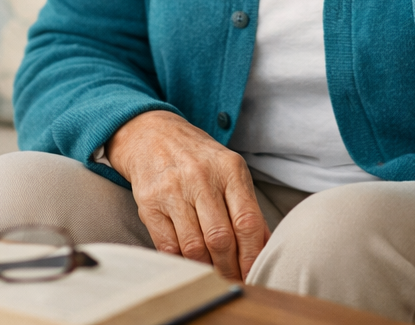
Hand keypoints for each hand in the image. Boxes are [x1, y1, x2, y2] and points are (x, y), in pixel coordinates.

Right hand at [105, 110, 269, 280]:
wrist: (152, 134)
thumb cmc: (198, 158)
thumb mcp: (229, 170)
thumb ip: (247, 206)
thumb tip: (264, 246)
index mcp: (228, 169)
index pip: (247, 221)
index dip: (252, 256)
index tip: (253, 274)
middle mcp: (201, 177)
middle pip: (221, 238)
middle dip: (230, 268)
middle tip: (233, 280)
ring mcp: (173, 189)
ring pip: (194, 247)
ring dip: (206, 269)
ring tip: (213, 274)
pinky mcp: (149, 203)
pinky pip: (168, 246)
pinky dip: (181, 262)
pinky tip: (189, 262)